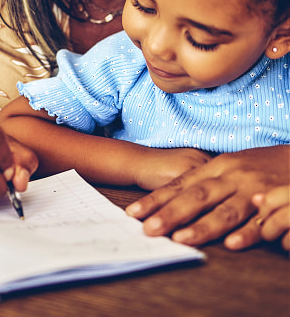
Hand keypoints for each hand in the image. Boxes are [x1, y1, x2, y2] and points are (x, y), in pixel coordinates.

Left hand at [126, 146, 288, 249]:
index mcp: (217, 166)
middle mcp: (231, 175)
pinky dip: (246, 233)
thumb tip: (175, 195)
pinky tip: (232, 245)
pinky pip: (259, 220)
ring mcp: (252, 188)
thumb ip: (205, 179)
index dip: (157, 199)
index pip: (181, 184)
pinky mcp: (274, 200)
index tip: (134, 213)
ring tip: (181, 239)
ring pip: (224, 209)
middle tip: (149, 229)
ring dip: (202, 226)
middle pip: (197, 196)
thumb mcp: (230, 164)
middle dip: (171, 213)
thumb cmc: (258, 163)